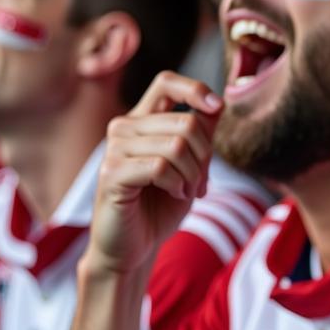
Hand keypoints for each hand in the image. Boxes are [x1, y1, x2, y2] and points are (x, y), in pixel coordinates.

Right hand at [84, 73, 223, 279]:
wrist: (135, 247)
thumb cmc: (160, 205)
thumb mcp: (189, 165)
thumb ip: (200, 134)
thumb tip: (218, 103)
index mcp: (143, 120)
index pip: (166, 82)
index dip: (196, 89)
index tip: (216, 108)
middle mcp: (124, 128)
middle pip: (186, 122)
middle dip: (205, 155)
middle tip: (201, 182)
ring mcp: (114, 150)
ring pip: (175, 145)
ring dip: (192, 174)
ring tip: (186, 190)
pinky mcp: (111, 174)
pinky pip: (159, 167)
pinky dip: (177, 183)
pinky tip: (174, 194)